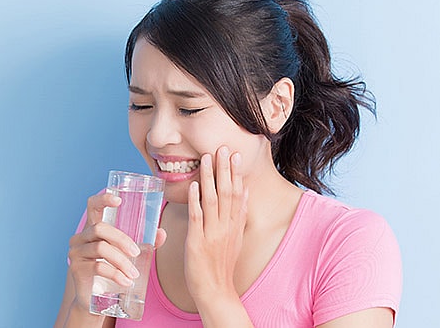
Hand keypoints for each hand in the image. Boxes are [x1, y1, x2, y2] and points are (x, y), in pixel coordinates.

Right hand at [66, 193, 167, 311]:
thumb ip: (146, 243)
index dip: (103, 199)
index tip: (119, 200)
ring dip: (122, 261)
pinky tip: (126, 282)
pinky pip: (98, 267)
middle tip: (137, 252)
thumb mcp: (129, 255)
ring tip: (134, 274)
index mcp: (93, 228)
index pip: (93, 206)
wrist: (96, 299)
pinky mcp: (76, 269)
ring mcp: (76, 252)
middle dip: (122, 240)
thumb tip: (161, 233)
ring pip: (101, 248)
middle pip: (100, 228)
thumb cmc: (113, 271)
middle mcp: (81, 237)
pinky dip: (116, 274)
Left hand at [184, 145, 248, 303]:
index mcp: (235, 225)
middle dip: (224, 169)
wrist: (215, 290)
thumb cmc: (221, 265)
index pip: (237, 193)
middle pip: (227, 192)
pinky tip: (194, 185)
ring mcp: (212, 233)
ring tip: (206, 158)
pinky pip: (197, 217)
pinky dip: (195, 200)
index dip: (236, 173)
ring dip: (209, 177)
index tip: (235, 154)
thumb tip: (245, 191)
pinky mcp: (197, 241)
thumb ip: (239, 215)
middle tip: (222, 148)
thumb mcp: (235, 237)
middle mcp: (226, 227)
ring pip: (212, 200)